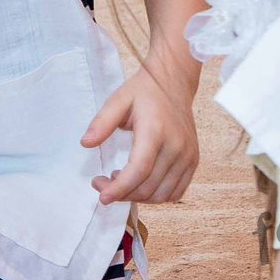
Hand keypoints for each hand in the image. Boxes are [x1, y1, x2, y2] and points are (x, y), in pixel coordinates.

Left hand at [86, 60, 201, 204]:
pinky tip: (139, 182)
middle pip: (148, 186)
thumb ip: (101, 122)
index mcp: (156, 130)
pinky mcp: (193, 160)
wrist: (174, 83)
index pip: (139, 169)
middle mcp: (176, 146)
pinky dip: (156, 195)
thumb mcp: (117, 100)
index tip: (102, 196)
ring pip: (162, 194)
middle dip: (121, 193)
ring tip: (120, 181)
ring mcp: (188, 155)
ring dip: (138, 196)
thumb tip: (85, 143)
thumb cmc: (144, 92)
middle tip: (102, 184)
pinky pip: (176, 191)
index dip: (120, 188)